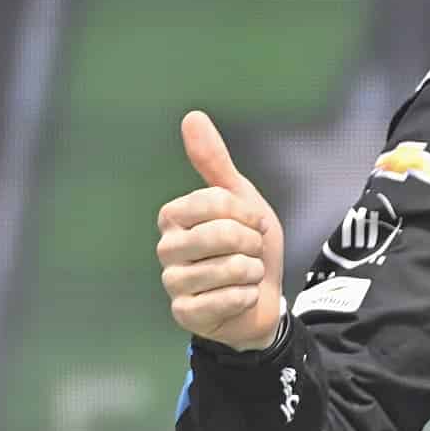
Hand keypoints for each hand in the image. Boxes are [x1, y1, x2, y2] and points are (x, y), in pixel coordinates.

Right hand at [156, 110, 285, 350]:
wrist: (262, 298)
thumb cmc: (247, 246)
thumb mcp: (240, 199)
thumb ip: (214, 161)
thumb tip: (192, 116)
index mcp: (175, 215)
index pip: (216, 201)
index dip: (246, 214)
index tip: (251, 224)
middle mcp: (167, 247)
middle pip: (221, 234)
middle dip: (251, 244)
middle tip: (250, 252)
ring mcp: (173, 282)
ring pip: (228, 268)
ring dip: (251, 272)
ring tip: (245, 275)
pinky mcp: (184, 314)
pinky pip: (225, 299)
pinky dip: (245, 297)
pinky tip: (240, 297)